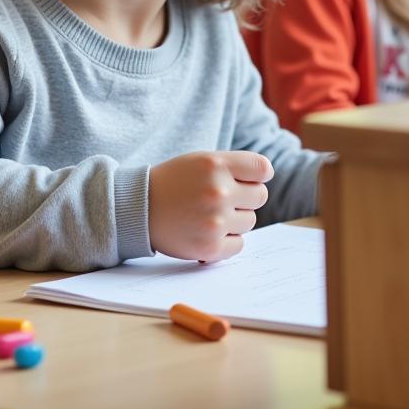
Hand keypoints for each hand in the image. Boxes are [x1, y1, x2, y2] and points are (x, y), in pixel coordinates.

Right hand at [148, 150, 272, 261]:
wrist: (140, 208)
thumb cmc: (175, 181)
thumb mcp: (201, 160)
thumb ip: (234, 166)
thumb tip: (267, 176)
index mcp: (216, 164)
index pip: (263, 169)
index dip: (258, 174)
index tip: (249, 179)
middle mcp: (218, 192)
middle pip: (260, 196)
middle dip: (245, 196)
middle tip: (223, 197)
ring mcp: (215, 222)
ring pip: (250, 221)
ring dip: (235, 219)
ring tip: (209, 213)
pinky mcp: (210, 248)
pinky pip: (240, 245)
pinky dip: (228, 240)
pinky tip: (208, 231)